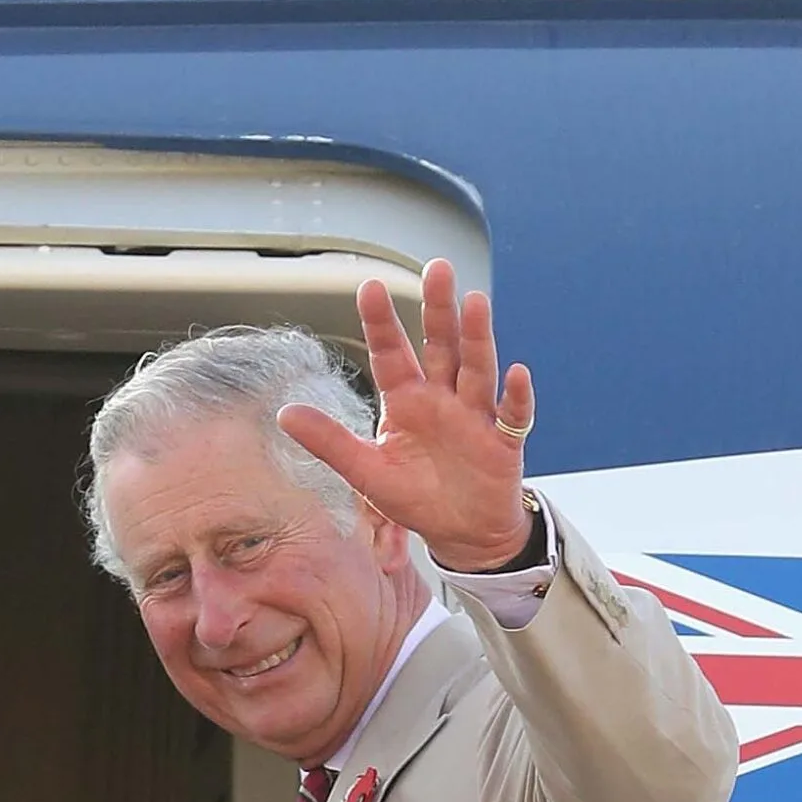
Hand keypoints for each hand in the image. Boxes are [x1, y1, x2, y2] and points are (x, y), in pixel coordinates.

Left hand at [276, 262, 536, 573]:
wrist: (460, 532)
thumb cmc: (416, 496)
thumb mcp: (365, 472)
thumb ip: (329, 442)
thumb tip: (285, 414)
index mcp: (406, 400)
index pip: (391, 353)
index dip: (381, 323)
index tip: (369, 286)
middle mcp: (442, 398)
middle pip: (441, 346)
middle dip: (438, 310)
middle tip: (437, 269)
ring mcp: (475, 416)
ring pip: (477, 368)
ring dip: (477, 337)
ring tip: (475, 302)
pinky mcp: (503, 442)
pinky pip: (512, 415)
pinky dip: (516, 395)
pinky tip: (517, 372)